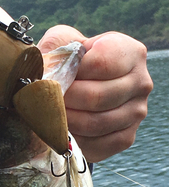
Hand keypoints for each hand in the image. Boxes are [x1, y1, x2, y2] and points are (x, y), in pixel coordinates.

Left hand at [37, 25, 152, 162]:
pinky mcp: (126, 137)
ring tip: (49, 114)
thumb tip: (45, 69)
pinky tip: (62, 130)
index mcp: (131, 53)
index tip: (55, 75)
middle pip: (97, 97)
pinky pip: (97, 144)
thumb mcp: (64, 42)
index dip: (71, 72)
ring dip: (66, 121)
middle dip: (64, 100)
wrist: (81, 89)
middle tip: (45, 100)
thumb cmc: (72, 63)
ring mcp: (137, 113)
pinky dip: (74, 140)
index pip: (100, 64)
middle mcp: (141, 82)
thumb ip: (56, 47)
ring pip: (95, 123)